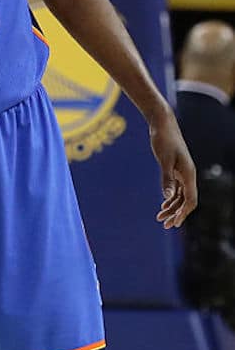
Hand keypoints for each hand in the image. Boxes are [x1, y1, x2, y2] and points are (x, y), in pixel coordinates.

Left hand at [149, 112, 198, 228]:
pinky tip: (163, 205)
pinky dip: (170, 198)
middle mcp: (188, 175)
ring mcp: (183, 173)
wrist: (162, 124)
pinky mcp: (176, 170)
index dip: (183, 213)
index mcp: (188, 174)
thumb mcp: (164, 160)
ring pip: (181, 196)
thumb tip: (168, 197)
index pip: (190, 200)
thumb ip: (167, 179)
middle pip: (186, 201)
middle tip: (165, 225)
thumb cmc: (164, 139)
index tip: (175, 223)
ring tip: (160, 218)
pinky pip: (177, 189)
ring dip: (172, 207)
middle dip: (176, 214)